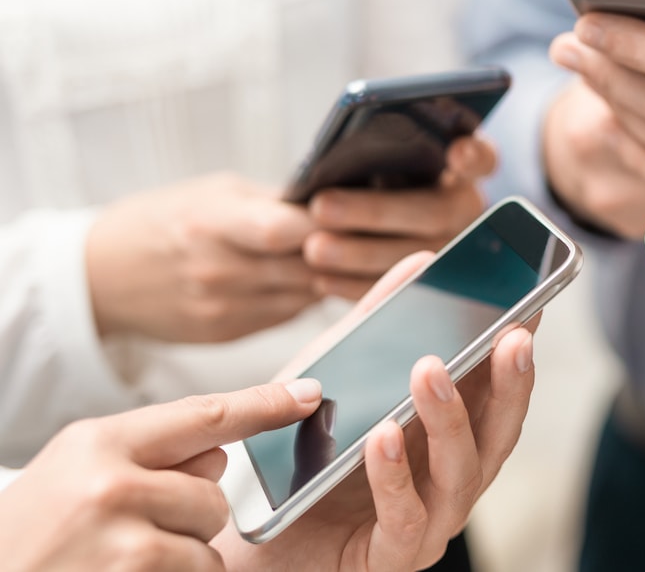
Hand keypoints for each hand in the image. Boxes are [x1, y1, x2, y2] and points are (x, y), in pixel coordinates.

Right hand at [0, 381, 321, 570]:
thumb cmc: (29, 537)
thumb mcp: (76, 474)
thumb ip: (151, 456)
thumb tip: (220, 453)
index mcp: (98, 443)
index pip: (203, 415)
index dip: (264, 404)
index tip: (310, 393)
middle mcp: (110, 484)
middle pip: (214, 494)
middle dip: (189, 518)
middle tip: (129, 534)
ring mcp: (121, 540)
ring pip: (208, 543)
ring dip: (181, 559)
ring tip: (119, 562)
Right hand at [87, 173, 318, 342]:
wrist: (102, 277)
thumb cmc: (162, 221)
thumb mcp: (212, 191)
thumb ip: (272, 201)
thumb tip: (331, 205)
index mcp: (209, 224)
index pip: (281, 230)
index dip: (322, 223)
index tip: (341, 215)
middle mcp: (217, 271)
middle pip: (304, 267)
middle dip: (337, 252)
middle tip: (355, 237)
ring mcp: (223, 308)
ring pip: (304, 296)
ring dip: (324, 277)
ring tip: (332, 256)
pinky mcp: (228, 334)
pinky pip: (287, 316)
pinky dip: (302, 297)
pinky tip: (301, 279)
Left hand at [214, 254, 538, 570]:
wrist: (247, 538)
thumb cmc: (298, 456)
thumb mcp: (333, 373)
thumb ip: (378, 322)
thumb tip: (421, 263)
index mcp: (446, 439)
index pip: (496, 394)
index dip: (516, 354)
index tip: (531, 306)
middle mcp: (448, 480)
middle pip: (497, 434)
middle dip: (510, 385)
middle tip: (512, 337)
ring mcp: (426, 522)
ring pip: (460, 475)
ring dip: (450, 420)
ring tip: (431, 370)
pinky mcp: (388, 557)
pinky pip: (404, 520)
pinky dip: (396, 477)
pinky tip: (384, 436)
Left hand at [303, 136, 495, 298]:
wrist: (378, 221)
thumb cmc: (379, 174)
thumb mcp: (386, 154)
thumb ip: (383, 150)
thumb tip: (347, 152)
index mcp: (463, 166)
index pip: (481, 157)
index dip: (473, 156)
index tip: (456, 152)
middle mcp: (466, 208)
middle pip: (434, 211)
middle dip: (375, 211)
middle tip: (321, 206)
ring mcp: (454, 249)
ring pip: (417, 254)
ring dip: (362, 253)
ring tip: (315, 248)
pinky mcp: (432, 284)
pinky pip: (400, 288)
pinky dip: (358, 285)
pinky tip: (322, 278)